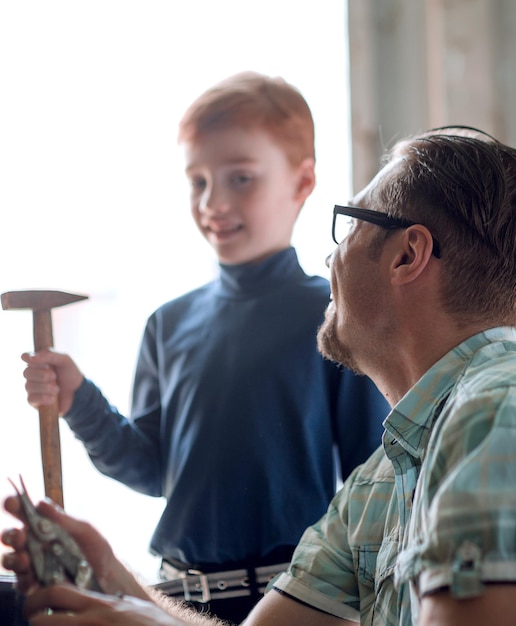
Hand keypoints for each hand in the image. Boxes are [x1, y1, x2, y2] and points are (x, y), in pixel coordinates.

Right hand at [1, 495, 147, 599]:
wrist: (107, 576)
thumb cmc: (96, 548)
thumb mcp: (84, 530)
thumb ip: (63, 520)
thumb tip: (41, 503)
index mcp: (45, 526)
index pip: (24, 513)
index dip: (14, 506)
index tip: (11, 502)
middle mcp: (35, 544)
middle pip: (12, 537)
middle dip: (11, 535)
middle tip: (18, 535)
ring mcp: (34, 565)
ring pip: (12, 560)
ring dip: (14, 558)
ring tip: (24, 558)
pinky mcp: (36, 586)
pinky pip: (23, 584)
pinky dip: (24, 579)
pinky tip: (32, 577)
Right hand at [22, 349, 83, 414]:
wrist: (78, 393)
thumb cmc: (70, 375)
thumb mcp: (65, 360)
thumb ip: (49, 355)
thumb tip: (31, 358)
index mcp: (39, 362)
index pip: (26, 356)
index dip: (30, 358)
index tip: (44, 363)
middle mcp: (32, 374)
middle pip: (26, 372)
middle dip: (43, 375)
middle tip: (55, 376)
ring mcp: (32, 388)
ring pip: (28, 386)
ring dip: (46, 387)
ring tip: (57, 389)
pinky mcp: (33, 401)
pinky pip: (30, 399)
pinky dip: (43, 398)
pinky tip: (53, 398)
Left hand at [24, 584, 184, 625]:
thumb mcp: (130, 606)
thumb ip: (109, 604)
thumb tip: (92, 603)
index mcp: (101, 604)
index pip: (57, 592)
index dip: (38, 598)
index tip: (34, 603)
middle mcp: (93, 619)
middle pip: (43, 618)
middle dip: (33, 618)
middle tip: (33, 619)